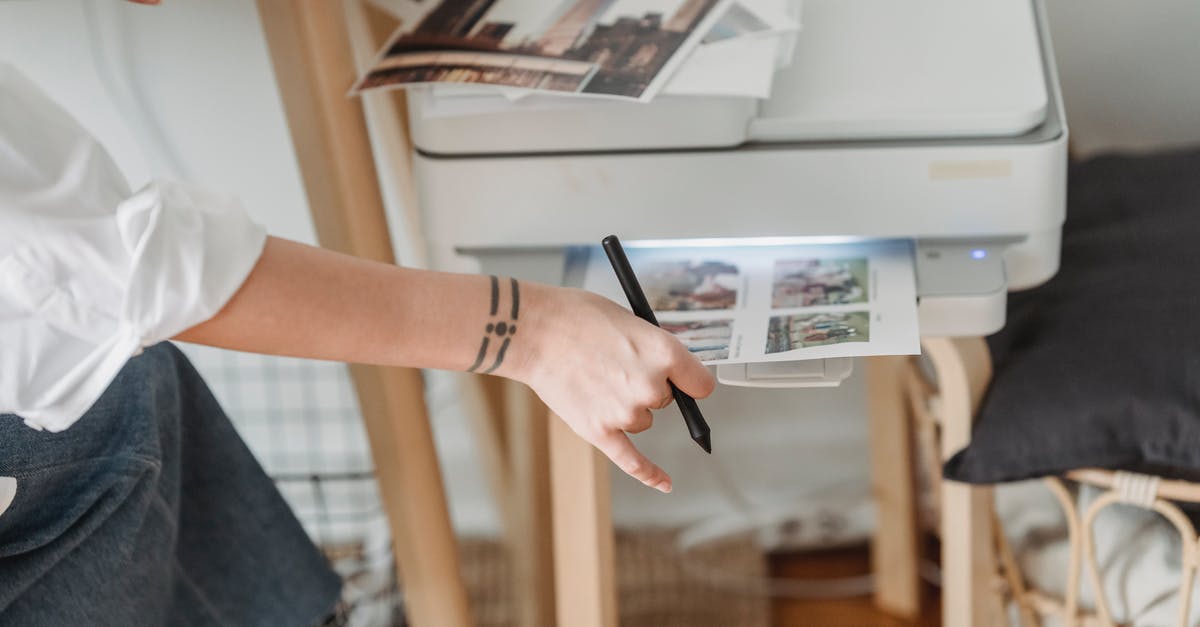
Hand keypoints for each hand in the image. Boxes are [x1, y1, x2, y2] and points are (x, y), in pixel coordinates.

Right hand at [501, 284, 715, 492]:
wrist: (533, 330)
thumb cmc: (576, 317)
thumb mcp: (630, 320)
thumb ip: (653, 349)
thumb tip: (665, 370)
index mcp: (664, 352)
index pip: (700, 383)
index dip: (689, 379)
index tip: (683, 379)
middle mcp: (651, 386)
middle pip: (668, 400)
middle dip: (648, 386)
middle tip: (614, 363)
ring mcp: (625, 412)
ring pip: (642, 420)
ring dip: (627, 406)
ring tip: (594, 379)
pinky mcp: (600, 431)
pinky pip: (632, 461)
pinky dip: (650, 474)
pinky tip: (665, 484)